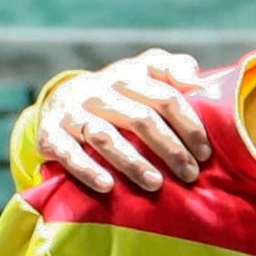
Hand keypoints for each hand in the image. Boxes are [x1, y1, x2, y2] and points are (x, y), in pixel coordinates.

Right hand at [34, 49, 212, 195]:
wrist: (62, 100)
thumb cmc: (119, 93)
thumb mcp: (144, 73)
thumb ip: (173, 70)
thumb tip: (201, 83)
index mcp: (127, 75)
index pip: (165, 97)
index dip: (189, 125)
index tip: (206, 153)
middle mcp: (98, 91)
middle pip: (139, 119)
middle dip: (169, 149)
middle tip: (190, 174)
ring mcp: (72, 112)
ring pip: (105, 137)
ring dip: (133, 163)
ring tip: (156, 184)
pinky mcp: (50, 134)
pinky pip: (68, 153)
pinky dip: (87, 169)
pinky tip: (108, 186)